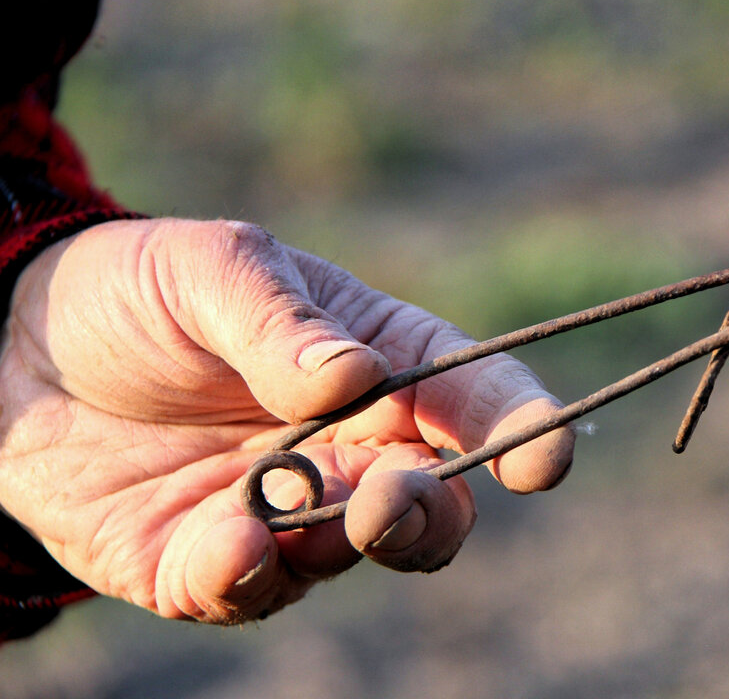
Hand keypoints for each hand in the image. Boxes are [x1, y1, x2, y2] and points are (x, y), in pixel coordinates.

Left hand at [0, 218, 572, 623]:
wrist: (12, 351)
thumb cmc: (139, 291)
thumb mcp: (212, 269)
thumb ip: (282, 323)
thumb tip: (353, 378)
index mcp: (383, 364)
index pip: (475, 399)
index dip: (523, 428)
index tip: (545, 456)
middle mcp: (353, 448)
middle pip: (437, 504)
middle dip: (431, 513)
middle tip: (394, 498)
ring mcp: (290, 512)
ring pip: (360, 557)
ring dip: (350, 547)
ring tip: (301, 516)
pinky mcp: (211, 562)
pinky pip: (254, 590)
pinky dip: (253, 576)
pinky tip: (234, 543)